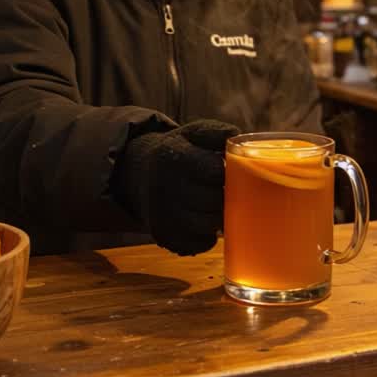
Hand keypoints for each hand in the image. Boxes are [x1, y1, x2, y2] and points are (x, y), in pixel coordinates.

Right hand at [115, 119, 239, 255]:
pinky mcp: (165, 237)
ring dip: (221, 217)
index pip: (214, 171)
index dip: (229, 172)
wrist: (140, 174)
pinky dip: (209, 235)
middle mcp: (164, 188)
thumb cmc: (178, 151)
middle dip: (228, 196)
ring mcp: (162, 215)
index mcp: (173, 156)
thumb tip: (236, 135)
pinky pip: (199, 244)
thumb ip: (216, 132)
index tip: (230, 171)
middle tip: (230, 190)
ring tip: (219, 204)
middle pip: (214, 200)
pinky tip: (205, 220)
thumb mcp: (192, 133)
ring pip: (209, 225)